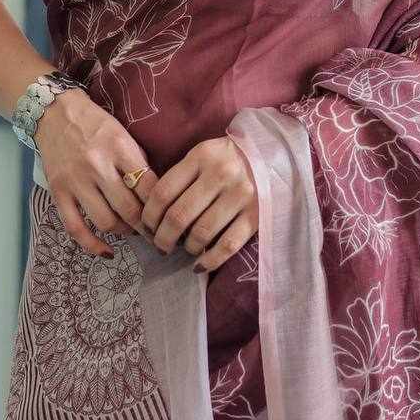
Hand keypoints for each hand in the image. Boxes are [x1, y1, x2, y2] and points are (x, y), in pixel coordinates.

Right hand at [33, 88, 156, 258]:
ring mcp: (76, 181)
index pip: (148, 186)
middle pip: (130, 209)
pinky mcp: (58, 192)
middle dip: (146, 226)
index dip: (162, 207)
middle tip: (155, 231)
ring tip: (131, 230)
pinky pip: (75, 228)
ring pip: (106, 221)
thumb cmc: (96, 124)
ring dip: (124, 232)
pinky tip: (106, 251)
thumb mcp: (124, 135)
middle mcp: (98, 166)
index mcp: (120, 148)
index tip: (169, 217)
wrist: (56, 112)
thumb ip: (138, 163)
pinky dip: (92, 245)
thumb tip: (157, 195)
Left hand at [138, 136, 258, 272]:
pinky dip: (209, 260)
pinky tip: (199, 265)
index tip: (147, 228)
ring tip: (184, 249)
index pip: (163, 192)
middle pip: (178, 216)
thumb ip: (181, 176)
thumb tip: (154, 213)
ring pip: (201, 233)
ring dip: (186, 248)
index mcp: (202, 156)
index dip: (149, 216)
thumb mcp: (203, 155)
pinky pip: (227, 246)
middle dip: (163, 238)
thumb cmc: (229, 158)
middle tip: (160, 246)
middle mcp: (221, 174)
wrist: (272, 156)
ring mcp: (241, 195)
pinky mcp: (256, 215)